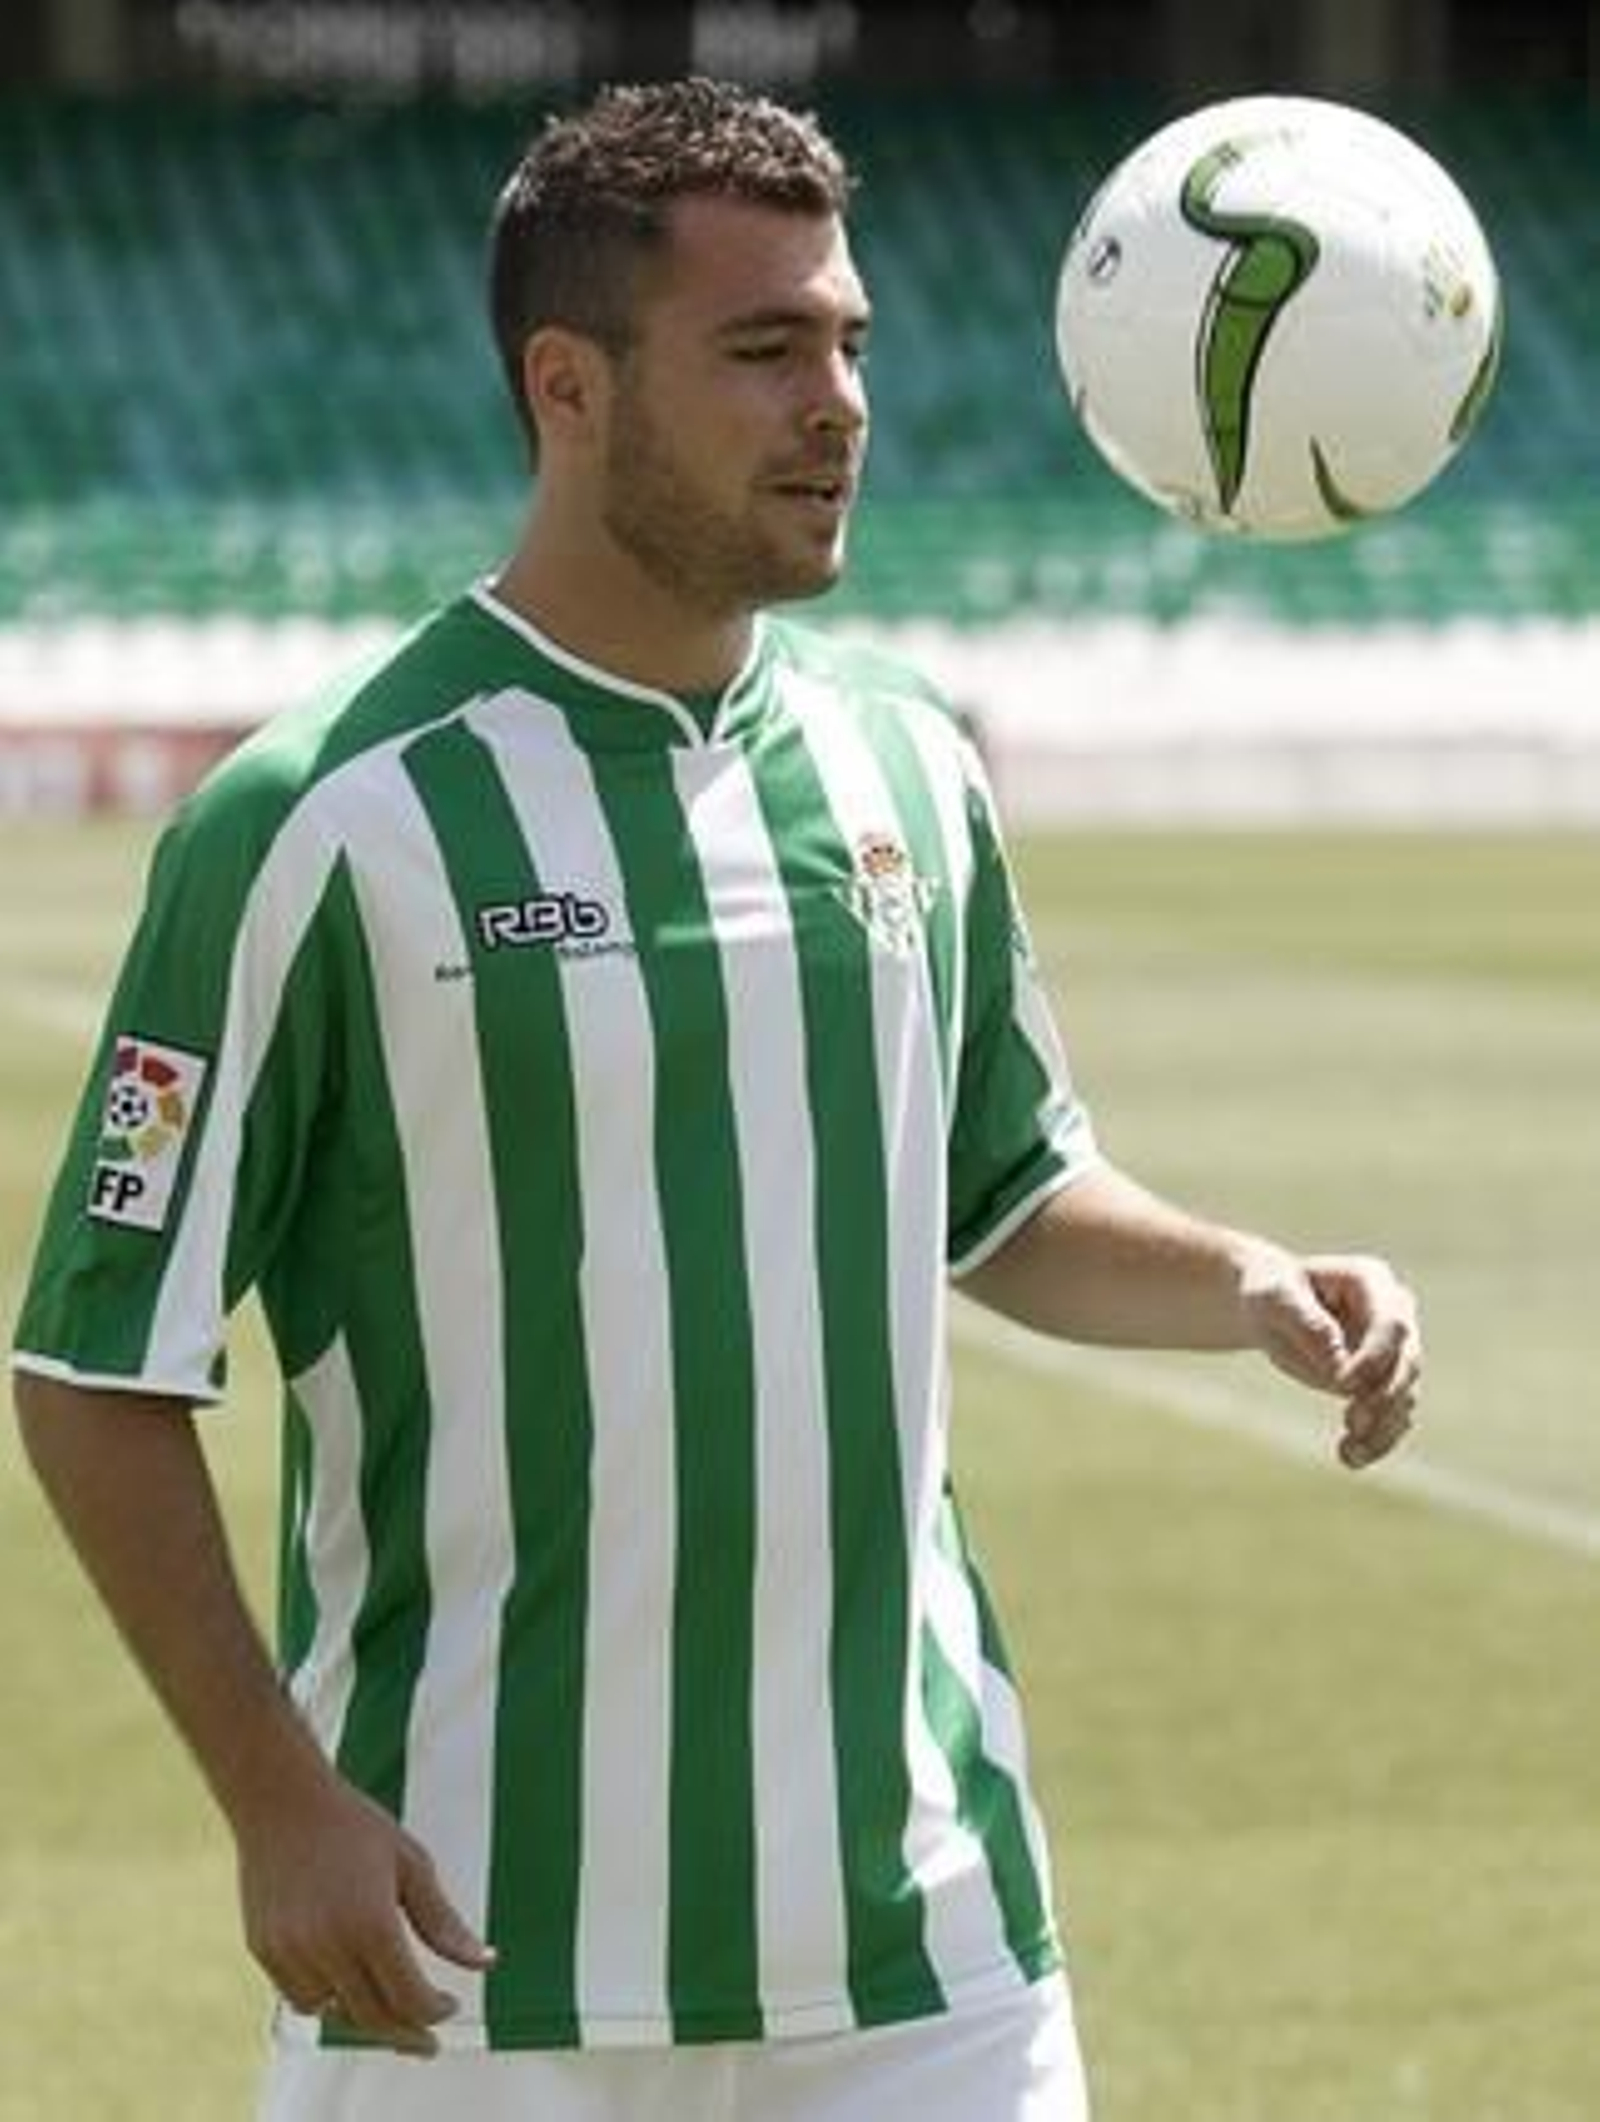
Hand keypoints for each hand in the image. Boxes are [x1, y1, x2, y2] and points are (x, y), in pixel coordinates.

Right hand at [236, 1761, 495, 2055]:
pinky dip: (327, 1998)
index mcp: (373, 1923)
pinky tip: (347, 1983)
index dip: (435, 2011)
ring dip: (365, 2014)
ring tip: (388, 2002)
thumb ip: (444, 1923)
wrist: (282, 1800)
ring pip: (337, 2012)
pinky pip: (302, 1998)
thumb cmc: (354, 1826)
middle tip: (427, 2043)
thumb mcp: (412, 1865)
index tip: (449, 2006)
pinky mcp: (265, 1951)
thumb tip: (486, 1962)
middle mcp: (329, 1945)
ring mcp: (292, 1951)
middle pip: (375, 2016)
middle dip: (406, 2034)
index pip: (411, 1997)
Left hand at [1240, 1245, 1421, 1470]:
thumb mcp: (1274, 1299)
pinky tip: (1350, 1457)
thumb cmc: (1270, 1293)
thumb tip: (1340, 1368)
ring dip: (1383, 1428)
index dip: (1374, 1357)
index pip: (1391, 1324)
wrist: (1270, 1308)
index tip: (1343, 1384)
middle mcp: (1395, 1315)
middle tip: (1354, 1422)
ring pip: (1405, 1396)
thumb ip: (1307, 1325)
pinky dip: (1377, 1440)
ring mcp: (1394, 1351)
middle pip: (1408, 1362)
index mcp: (1372, 1281)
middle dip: (1385, 1396)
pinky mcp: (1384, 1382)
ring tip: (1349, 1453)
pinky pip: (1392, 1417)